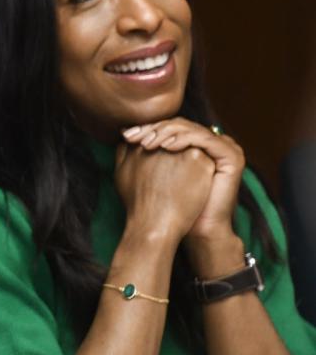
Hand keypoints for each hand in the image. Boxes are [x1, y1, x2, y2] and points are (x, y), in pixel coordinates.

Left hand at [121, 118, 243, 242]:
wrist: (195, 229)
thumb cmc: (171, 205)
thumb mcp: (151, 172)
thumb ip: (142, 151)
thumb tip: (122, 132)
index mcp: (195, 144)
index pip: (169, 128)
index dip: (147, 129)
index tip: (126, 135)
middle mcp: (210, 143)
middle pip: (179, 125)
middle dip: (154, 129)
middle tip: (134, 137)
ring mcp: (224, 148)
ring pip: (190, 129)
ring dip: (165, 133)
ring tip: (147, 143)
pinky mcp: (231, 156)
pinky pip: (204, 139)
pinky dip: (184, 139)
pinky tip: (166, 146)